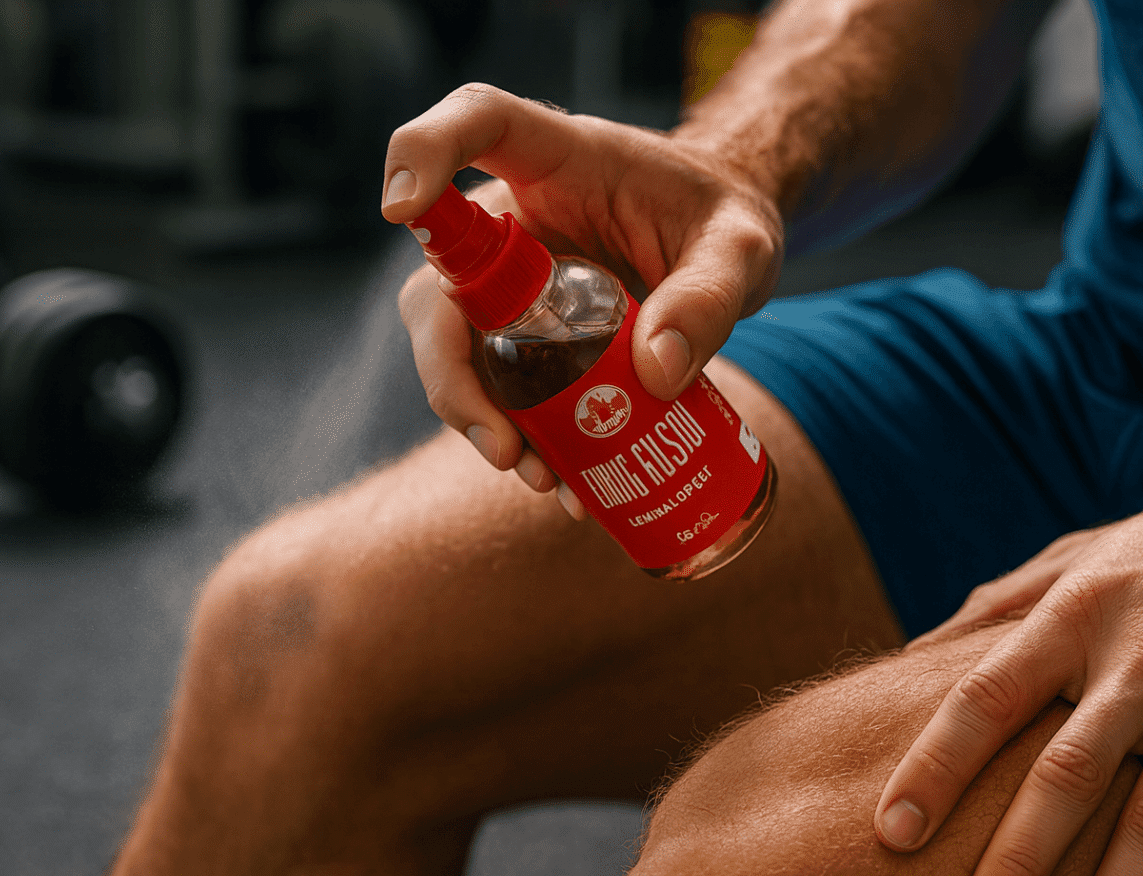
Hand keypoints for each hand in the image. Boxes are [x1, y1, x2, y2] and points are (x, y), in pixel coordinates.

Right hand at [383, 84, 784, 513]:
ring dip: (482, 420)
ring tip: (545, 480)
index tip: (400, 211)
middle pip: (440, 279)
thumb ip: (711, 296)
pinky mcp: (527, 334)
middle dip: (450, 371)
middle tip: (502, 442)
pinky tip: (569, 486)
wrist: (725, 249)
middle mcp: (516, 219)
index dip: (422, 154)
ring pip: (456, 349)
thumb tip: (657, 374)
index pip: (476, 122)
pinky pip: (500, 387)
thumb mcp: (741, 249)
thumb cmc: (725, 221)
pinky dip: (524, 439)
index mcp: (558, 158)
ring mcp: (513, 281)